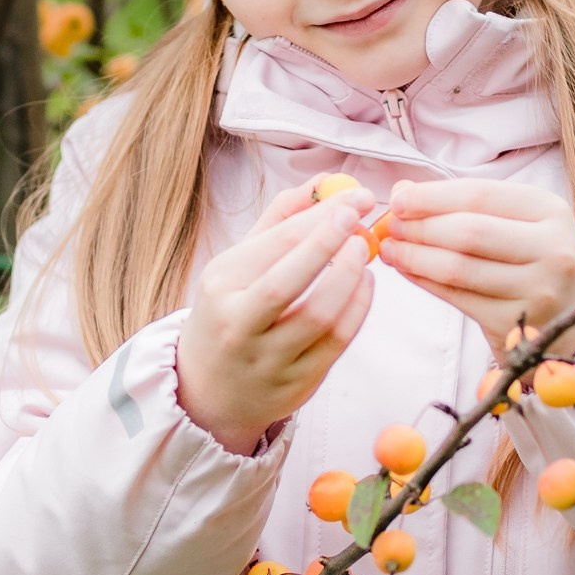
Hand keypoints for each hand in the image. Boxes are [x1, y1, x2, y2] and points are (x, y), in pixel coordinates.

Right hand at [175, 181, 377, 455]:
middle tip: (361, 218)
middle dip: (330, 243)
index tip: (355, 197)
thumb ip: (277, 223)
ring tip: (365, 252)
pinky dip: (359, 308)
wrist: (208, 390)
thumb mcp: (236, 266)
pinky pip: (337, 342)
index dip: (321, 217)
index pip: (276, 244)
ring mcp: (267, 360)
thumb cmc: (228, 314)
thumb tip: (320, 184)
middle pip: (289, 281)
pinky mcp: (296, 383)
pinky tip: (365, 284)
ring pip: (320, 316)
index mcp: (220, 286)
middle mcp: (239, 325)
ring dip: (351, 277)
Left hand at [375, 178, 574, 359]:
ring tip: (390, 249)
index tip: (398, 199)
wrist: (569, 313)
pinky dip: (424, 282)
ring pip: (458, 269)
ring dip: (414, 257)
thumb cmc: (532, 256)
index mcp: (551, 210)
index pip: (480, 195)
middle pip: (468, 232)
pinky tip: (407, 271)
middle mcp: (552, 249)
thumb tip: (403, 190)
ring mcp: (538, 290)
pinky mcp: (518, 323)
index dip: (431, 196)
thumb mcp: (513, 220)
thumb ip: (463, 203)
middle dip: (420, 228)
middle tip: (390, 226)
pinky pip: (457, 298)